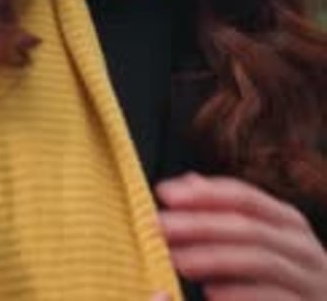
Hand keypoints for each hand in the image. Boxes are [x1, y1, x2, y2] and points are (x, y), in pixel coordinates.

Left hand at [155, 172, 326, 299]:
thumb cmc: (284, 281)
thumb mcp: (259, 241)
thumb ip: (226, 214)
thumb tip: (188, 181)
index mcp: (286, 221)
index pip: (243, 195)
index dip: (202, 192)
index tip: (162, 193)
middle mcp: (301, 245)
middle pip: (248, 225)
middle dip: (200, 223)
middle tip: (160, 226)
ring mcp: (310, 280)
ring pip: (260, 259)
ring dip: (214, 258)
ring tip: (177, 260)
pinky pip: (275, 298)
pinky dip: (241, 295)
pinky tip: (210, 293)